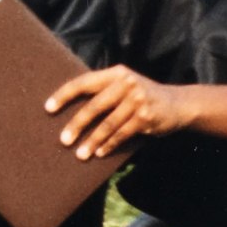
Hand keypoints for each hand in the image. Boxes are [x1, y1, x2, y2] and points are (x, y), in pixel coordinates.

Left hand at [45, 65, 190, 160]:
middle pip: (95, 106)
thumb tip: (69, 107)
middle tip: (63, 140)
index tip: (48, 108)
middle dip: (77, 124)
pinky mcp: (146, 116)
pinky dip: (109, 145)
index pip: (84, 82)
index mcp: (115, 73)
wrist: (178, 103)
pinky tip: (99, 153)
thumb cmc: (141, 96)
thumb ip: (103, 91)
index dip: (64, 95)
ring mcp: (138, 99)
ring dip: (92, 141)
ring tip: (80, 154)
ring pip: (108, 124)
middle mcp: (126, 83)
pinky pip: (122, 134)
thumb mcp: (124, 85)